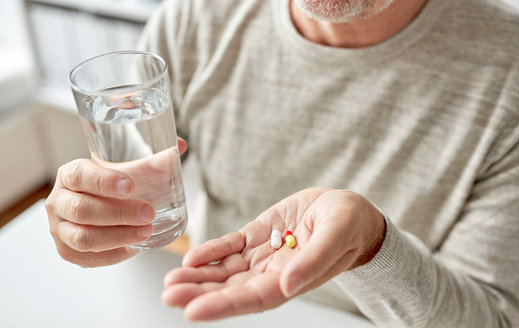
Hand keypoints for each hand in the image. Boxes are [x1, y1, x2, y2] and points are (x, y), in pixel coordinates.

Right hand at [45, 138, 186, 266]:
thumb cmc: (112, 187)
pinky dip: (112, 254)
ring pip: (84, 237)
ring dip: (118, 236)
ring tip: (146, 231)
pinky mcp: (67, 251)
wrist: (93, 208)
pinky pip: (88, 257)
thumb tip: (181, 146)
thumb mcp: (126, 170)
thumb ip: (152, 159)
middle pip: (82, 210)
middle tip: (148, 213)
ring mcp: (59, 229)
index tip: (130, 186)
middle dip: (119, 213)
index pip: (80, 175)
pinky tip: (133, 249)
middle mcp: (59, 201)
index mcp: (70, 175)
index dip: (103, 181)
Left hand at [162, 187, 385, 320]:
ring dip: (198, 275)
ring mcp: (262, 254)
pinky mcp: (257, 235)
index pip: (252, 299)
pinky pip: (230, 245)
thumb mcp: (335, 235)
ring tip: (170, 279)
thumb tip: (288, 284)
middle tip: (169, 294)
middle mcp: (271, 273)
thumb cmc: (348, 224)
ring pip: (224, 269)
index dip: (222, 306)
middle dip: (199, 292)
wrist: (346, 209)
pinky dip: (211, 250)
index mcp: (291, 280)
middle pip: (230, 288)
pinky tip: (192, 256)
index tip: (192, 311)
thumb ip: (313, 260)